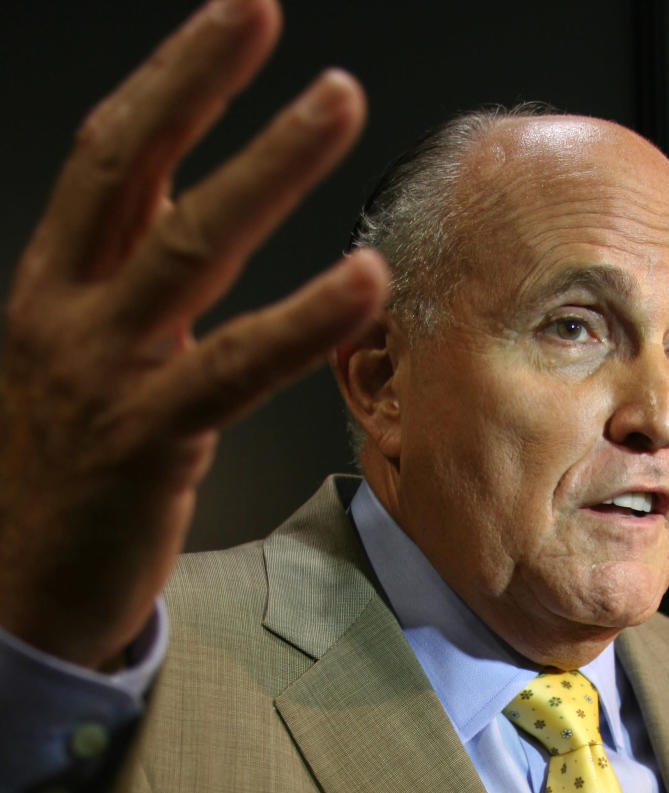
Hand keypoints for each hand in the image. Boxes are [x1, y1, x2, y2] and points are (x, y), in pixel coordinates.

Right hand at [0, 0, 388, 668]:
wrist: (21, 588)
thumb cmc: (64, 476)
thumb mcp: (79, 364)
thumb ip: (124, 292)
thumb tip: (179, 227)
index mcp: (53, 291)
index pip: (111, 164)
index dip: (169, 83)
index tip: (230, 23)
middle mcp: (69, 316)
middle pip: (137, 175)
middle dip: (203, 86)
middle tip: (266, 16)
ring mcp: (104, 374)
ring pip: (191, 250)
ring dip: (268, 167)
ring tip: (335, 106)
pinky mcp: (147, 440)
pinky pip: (238, 366)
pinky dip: (305, 317)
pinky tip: (363, 279)